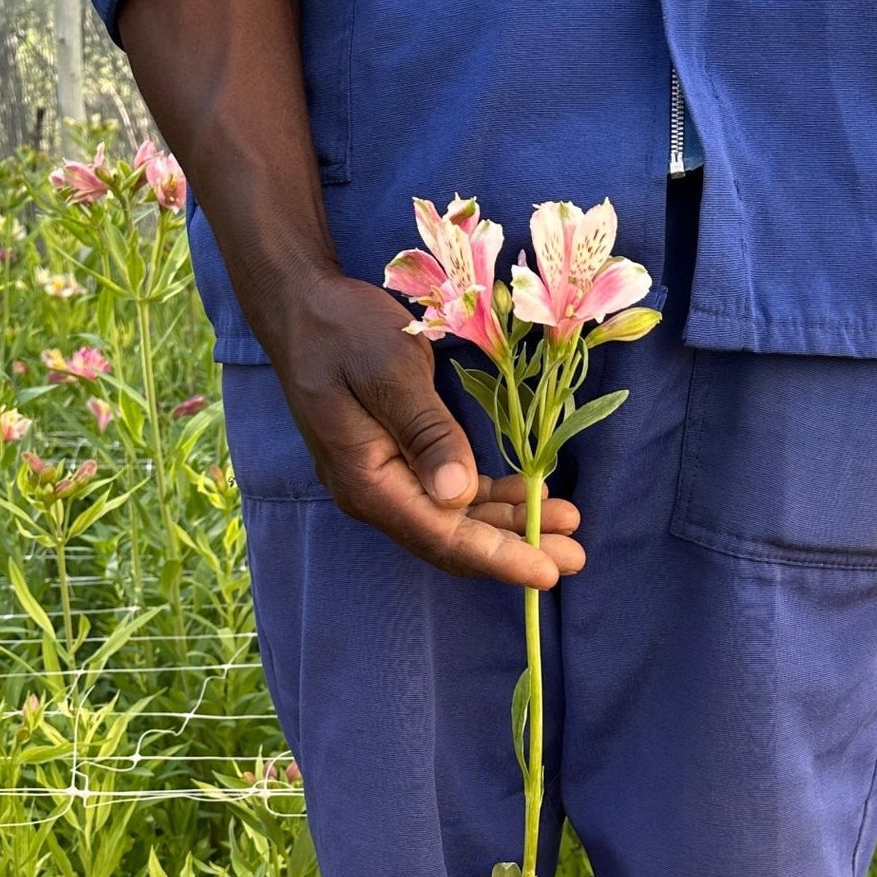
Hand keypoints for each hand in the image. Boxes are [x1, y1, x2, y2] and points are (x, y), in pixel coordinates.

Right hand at [270, 273, 584, 589]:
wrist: (301, 305)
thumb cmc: (342, 330)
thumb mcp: (390, 372)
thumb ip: (426, 432)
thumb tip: (458, 494)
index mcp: (367, 482)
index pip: (441, 536)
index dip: (498, 557)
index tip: (546, 570)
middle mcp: (374, 495)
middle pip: (452, 540)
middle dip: (514, 550)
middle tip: (575, 557)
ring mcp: (385, 481)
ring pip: (454, 520)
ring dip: (509, 525)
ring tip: (565, 525)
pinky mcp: (396, 462)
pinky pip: (447, 495)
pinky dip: (489, 499)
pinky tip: (527, 498)